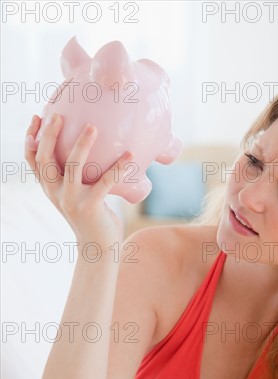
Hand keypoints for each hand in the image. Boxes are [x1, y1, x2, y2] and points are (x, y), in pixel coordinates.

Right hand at [25, 114, 133, 247]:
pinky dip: (119, 167)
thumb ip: (76, 178)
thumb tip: (91, 150)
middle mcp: (56, 194)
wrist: (98, 249)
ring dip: (82, 144)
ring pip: (73, 167)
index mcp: (50, 189)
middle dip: (49, 135)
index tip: (38, 117)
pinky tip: (131, 155)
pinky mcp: (90, 207)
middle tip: (58, 115)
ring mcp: (71, 201)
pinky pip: (105, 181)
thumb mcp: (77, 197)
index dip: (31, 138)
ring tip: (92, 127)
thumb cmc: (93, 218)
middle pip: (45, 159)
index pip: (33, 161)